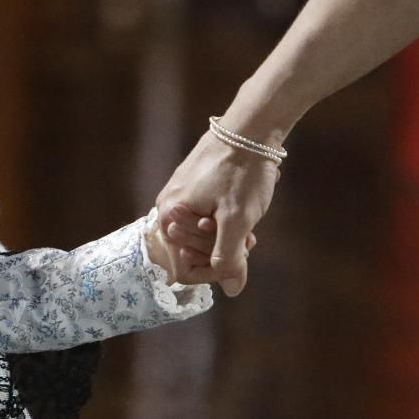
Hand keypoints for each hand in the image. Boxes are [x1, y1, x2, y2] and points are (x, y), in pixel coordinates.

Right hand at [154, 128, 281, 295]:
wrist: (251, 128)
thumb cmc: (241, 173)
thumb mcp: (237, 221)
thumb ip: (229, 258)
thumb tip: (232, 290)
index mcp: (171, 216)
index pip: (182, 268)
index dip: (214, 272)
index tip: (240, 260)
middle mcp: (168, 208)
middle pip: (189, 253)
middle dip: (221, 252)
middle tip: (249, 240)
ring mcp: (180, 196)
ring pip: (200, 235)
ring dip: (225, 238)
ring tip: (248, 226)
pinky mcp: (193, 186)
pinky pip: (204, 217)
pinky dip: (224, 222)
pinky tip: (242, 211)